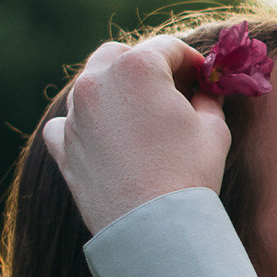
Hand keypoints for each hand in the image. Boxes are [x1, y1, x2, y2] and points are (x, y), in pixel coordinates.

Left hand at [42, 34, 230, 237]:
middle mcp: (97, 81)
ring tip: (138, 116)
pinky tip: (104, 138)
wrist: (152, 228)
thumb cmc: (188, 174)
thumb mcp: (213, 129)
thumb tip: (206, 92)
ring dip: (114, 92)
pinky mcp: (62, 146)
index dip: (191, 60)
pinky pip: (67, 123)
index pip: (167, 48)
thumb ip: (208, 100)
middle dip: (144, 65)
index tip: (203, 77)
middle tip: (168, 89)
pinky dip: (84, 124)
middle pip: (119, 55)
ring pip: (90, 85)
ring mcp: (75, 114)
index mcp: (137, 67)